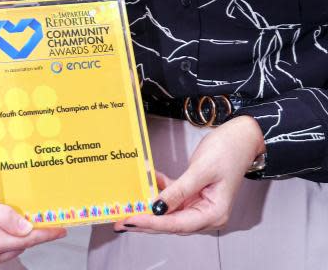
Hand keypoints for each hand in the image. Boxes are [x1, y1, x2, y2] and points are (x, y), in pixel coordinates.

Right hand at [0, 191, 65, 269]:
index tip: (62, 226)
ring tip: (16, 220)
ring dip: (12, 237)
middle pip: (18, 245)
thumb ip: (0, 215)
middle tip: (42, 216)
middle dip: (30, 232)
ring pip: (4, 250)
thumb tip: (27, 225)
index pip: (27, 238)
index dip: (46, 231)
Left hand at [116, 115, 263, 234]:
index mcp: (214, 213)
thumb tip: (158, 208)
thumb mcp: (201, 171)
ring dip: (148, 208)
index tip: (131, 220)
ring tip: (126, 208)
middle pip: (171, 223)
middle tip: (120, 221)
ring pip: (169, 212)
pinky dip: (159, 189)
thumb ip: (179, 190)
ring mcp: (200, 204)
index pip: (178, 224)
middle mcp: (207, 214)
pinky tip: (148, 181)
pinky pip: (171, 196)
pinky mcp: (193, 193)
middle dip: (145, 221)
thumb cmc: (229, 152)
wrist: (241, 138)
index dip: (152, 223)